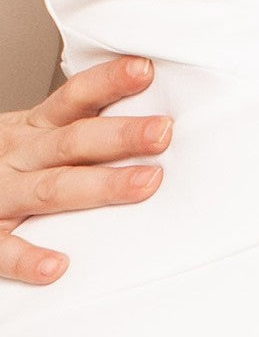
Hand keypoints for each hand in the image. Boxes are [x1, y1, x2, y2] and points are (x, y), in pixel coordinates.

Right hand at [0, 56, 172, 284]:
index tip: (145, 71)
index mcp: (33, 129)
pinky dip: (26, 257)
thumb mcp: (31, 136)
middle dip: (121, 135)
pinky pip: (2, 248)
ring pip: (52, 189)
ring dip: (101, 186)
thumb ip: (76, 130)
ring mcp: (1, 194)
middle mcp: (19, 155)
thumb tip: (149, 119)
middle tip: (163, 131)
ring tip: (145, 184)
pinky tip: (56, 265)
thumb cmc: (1, 163)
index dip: (108, 83)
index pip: (74, 98)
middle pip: (74, 140)